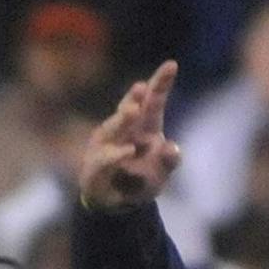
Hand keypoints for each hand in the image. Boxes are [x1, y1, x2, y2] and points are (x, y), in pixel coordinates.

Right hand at [80, 63, 184, 210]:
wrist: (117, 204)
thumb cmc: (141, 179)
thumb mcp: (161, 172)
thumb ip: (169, 161)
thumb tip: (173, 148)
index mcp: (145, 127)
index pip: (153, 101)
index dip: (160, 83)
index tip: (172, 64)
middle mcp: (124, 130)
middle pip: (129, 109)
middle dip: (134, 98)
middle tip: (143, 87)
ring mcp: (105, 145)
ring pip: (112, 128)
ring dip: (122, 119)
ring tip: (134, 110)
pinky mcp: (95, 164)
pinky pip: (104, 158)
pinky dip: (116, 154)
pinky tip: (129, 150)